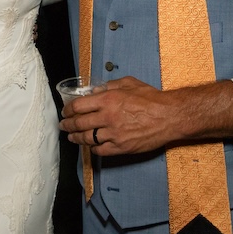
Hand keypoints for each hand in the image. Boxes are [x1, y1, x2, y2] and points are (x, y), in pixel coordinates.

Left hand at [59, 76, 181, 155]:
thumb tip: (95, 91)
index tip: (65, 111)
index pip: (79, 106)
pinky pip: (101, 151)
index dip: (68, 109)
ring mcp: (114, 134)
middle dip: (67, 125)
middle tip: (63, 125)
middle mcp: (108, 117)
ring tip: (71, 137)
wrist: (169, 116)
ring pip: (87, 139)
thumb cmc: (152, 98)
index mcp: (108, 100)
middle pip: (79, 123)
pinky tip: (91, 146)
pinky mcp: (121, 147)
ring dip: (76, 138)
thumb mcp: (129, 83)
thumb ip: (110, 86)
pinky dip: (93, 149)